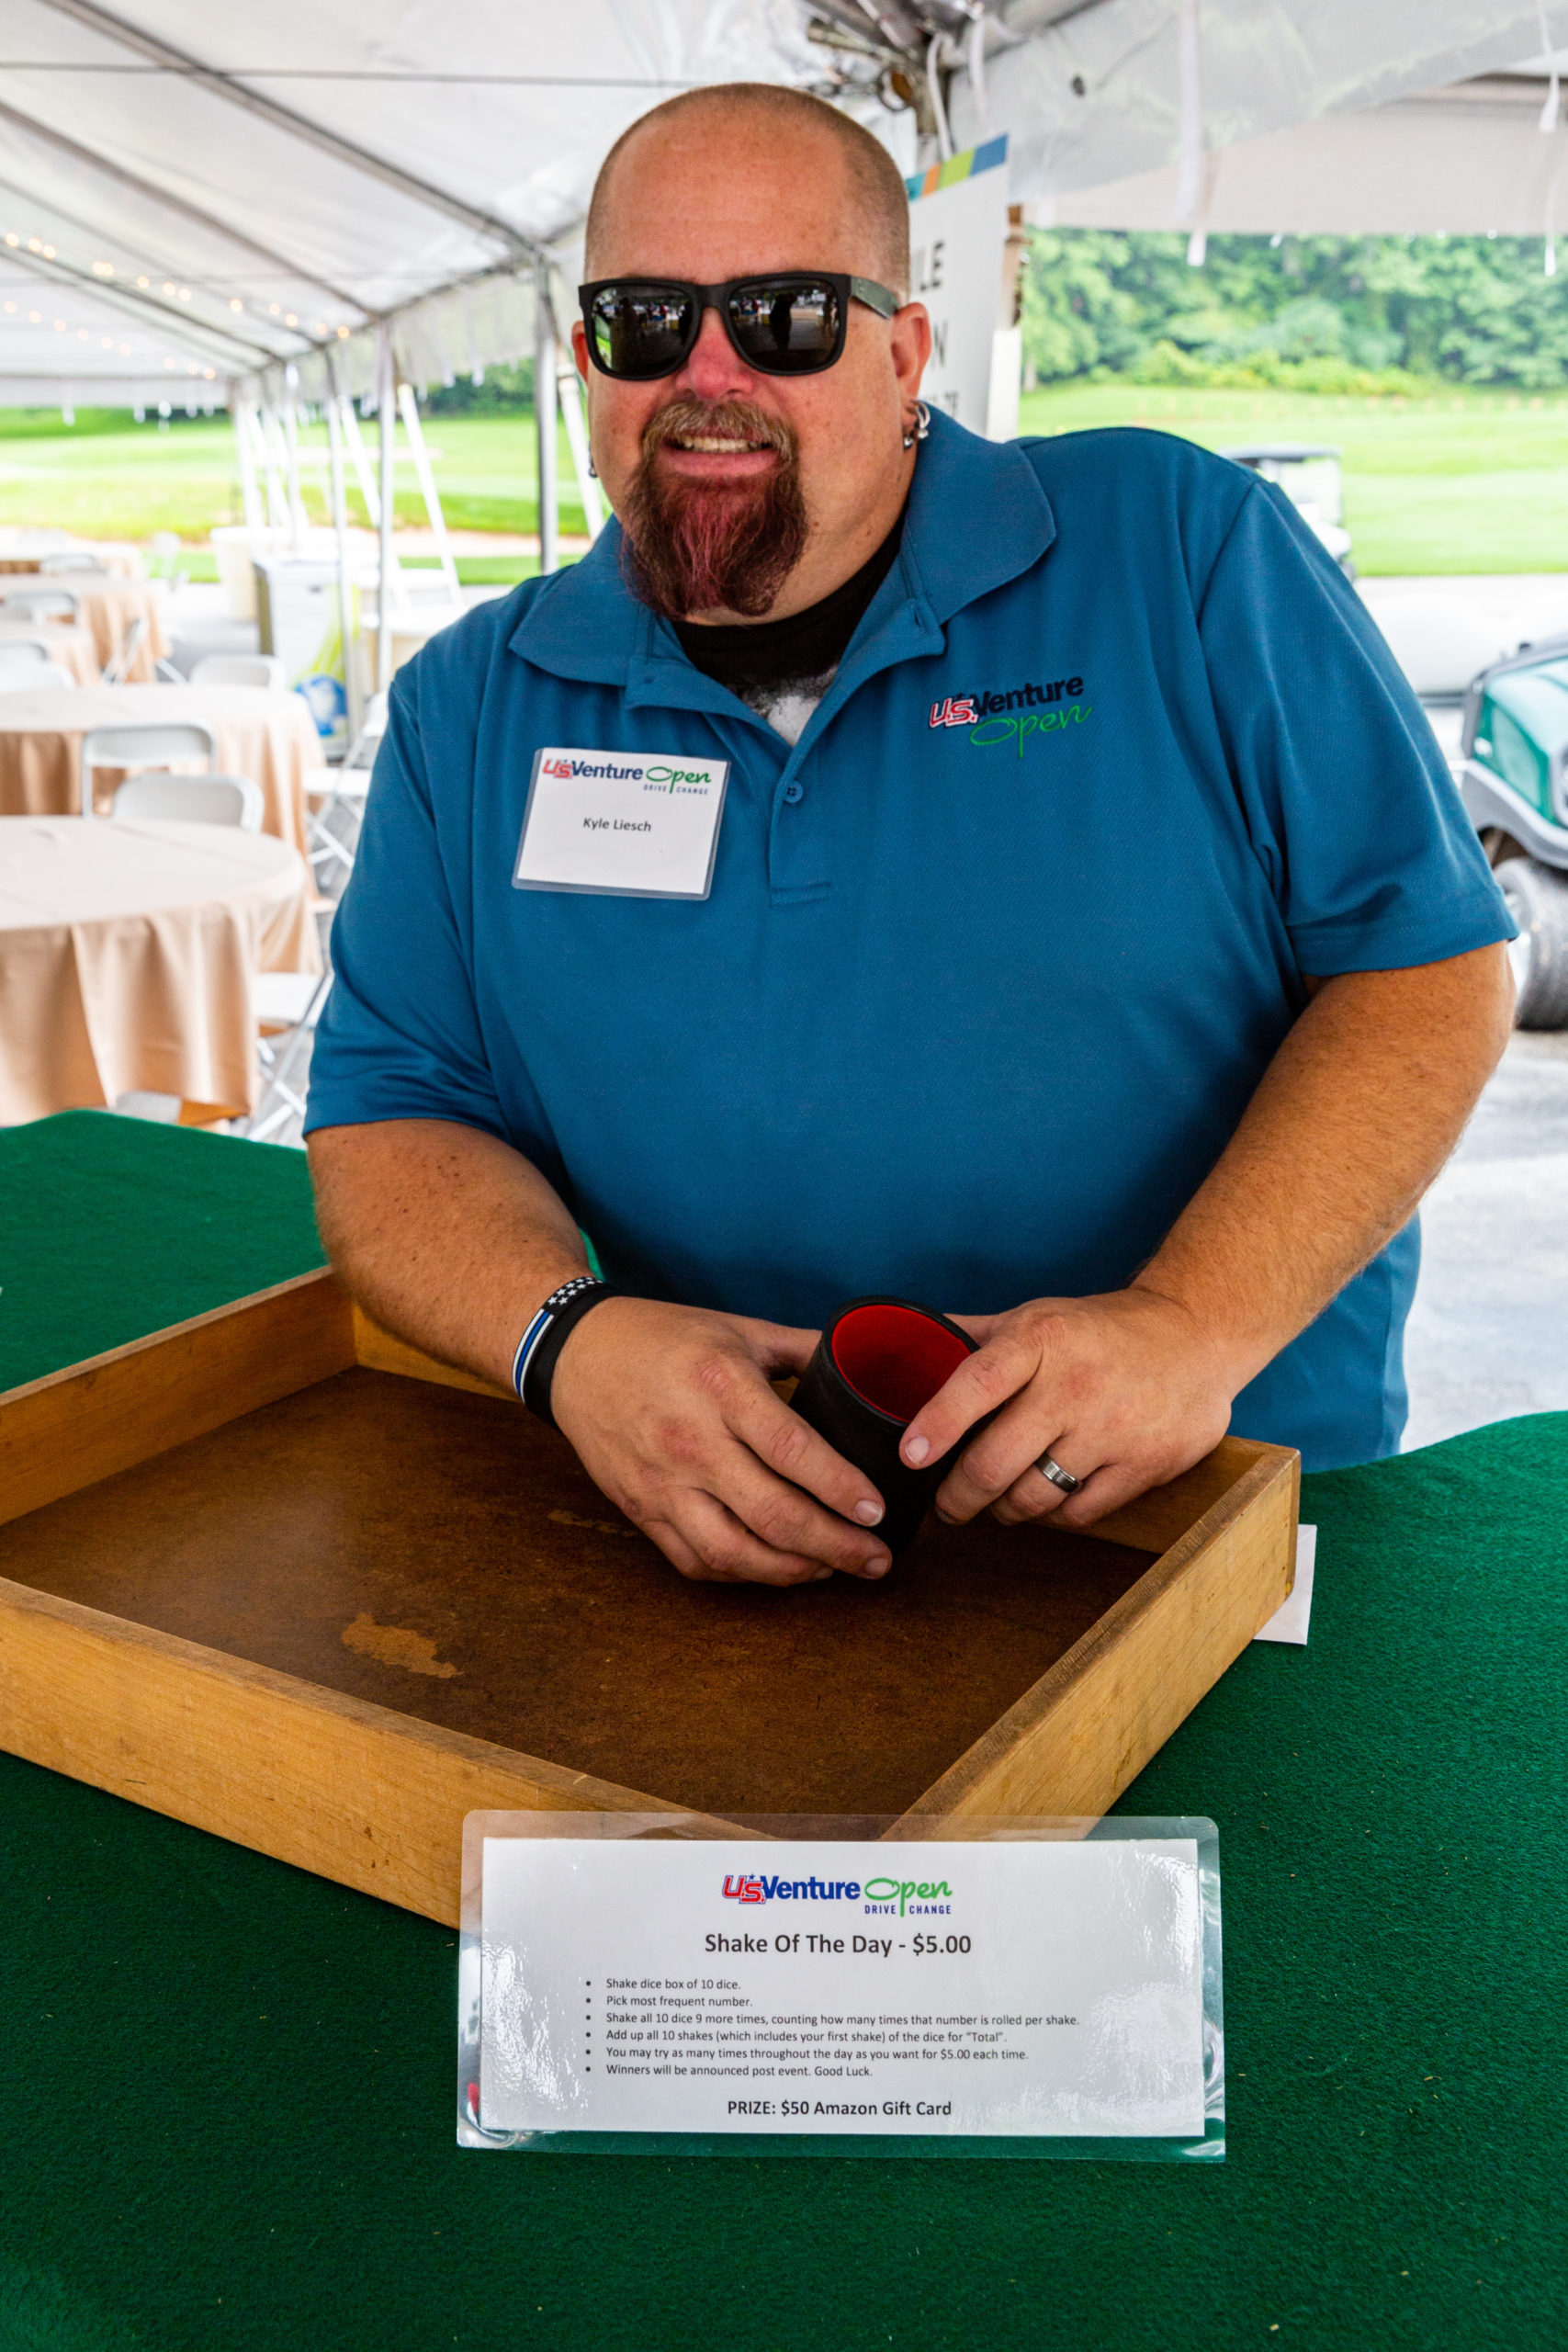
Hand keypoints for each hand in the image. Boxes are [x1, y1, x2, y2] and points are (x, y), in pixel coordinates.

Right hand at [549, 1297, 893, 1586]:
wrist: (575, 1353)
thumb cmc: (664, 1337)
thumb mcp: (738, 1328)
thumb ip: (804, 1349)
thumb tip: (866, 1369)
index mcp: (722, 1386)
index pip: (792, 1450)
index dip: (841, 1488)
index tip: (877, 1512)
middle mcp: (691, 1440)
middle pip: (772, 1513)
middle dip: (835, 1546)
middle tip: (876, 1559)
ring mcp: (661, 1482)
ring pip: (732, 1552)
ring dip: (790, 1572)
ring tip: (831, 1570)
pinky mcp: (639, 1509)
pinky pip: (694, 1560)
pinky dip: (740, 1574)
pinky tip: (775, 1568)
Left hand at [899, 1288, 1241, 1529]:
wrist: (1199, 1335)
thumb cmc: (1100, 1331)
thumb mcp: (1036, 1318)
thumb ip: (974, 1337)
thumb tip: (908, 1342)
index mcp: (1040, 1340)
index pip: (977, 1384)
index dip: (937, 1424)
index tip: (910, 1457)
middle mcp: (1075, 1385)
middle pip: (995, 1463)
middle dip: (957, 1497)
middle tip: (946, 1506)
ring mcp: (1113, 1429)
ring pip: (1033, 1498)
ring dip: (1003, 1509)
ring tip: (995, 1502)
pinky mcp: (1145, 1465)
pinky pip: (1078, 1514)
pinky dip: (1052, 1516)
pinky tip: (1045, 1499)